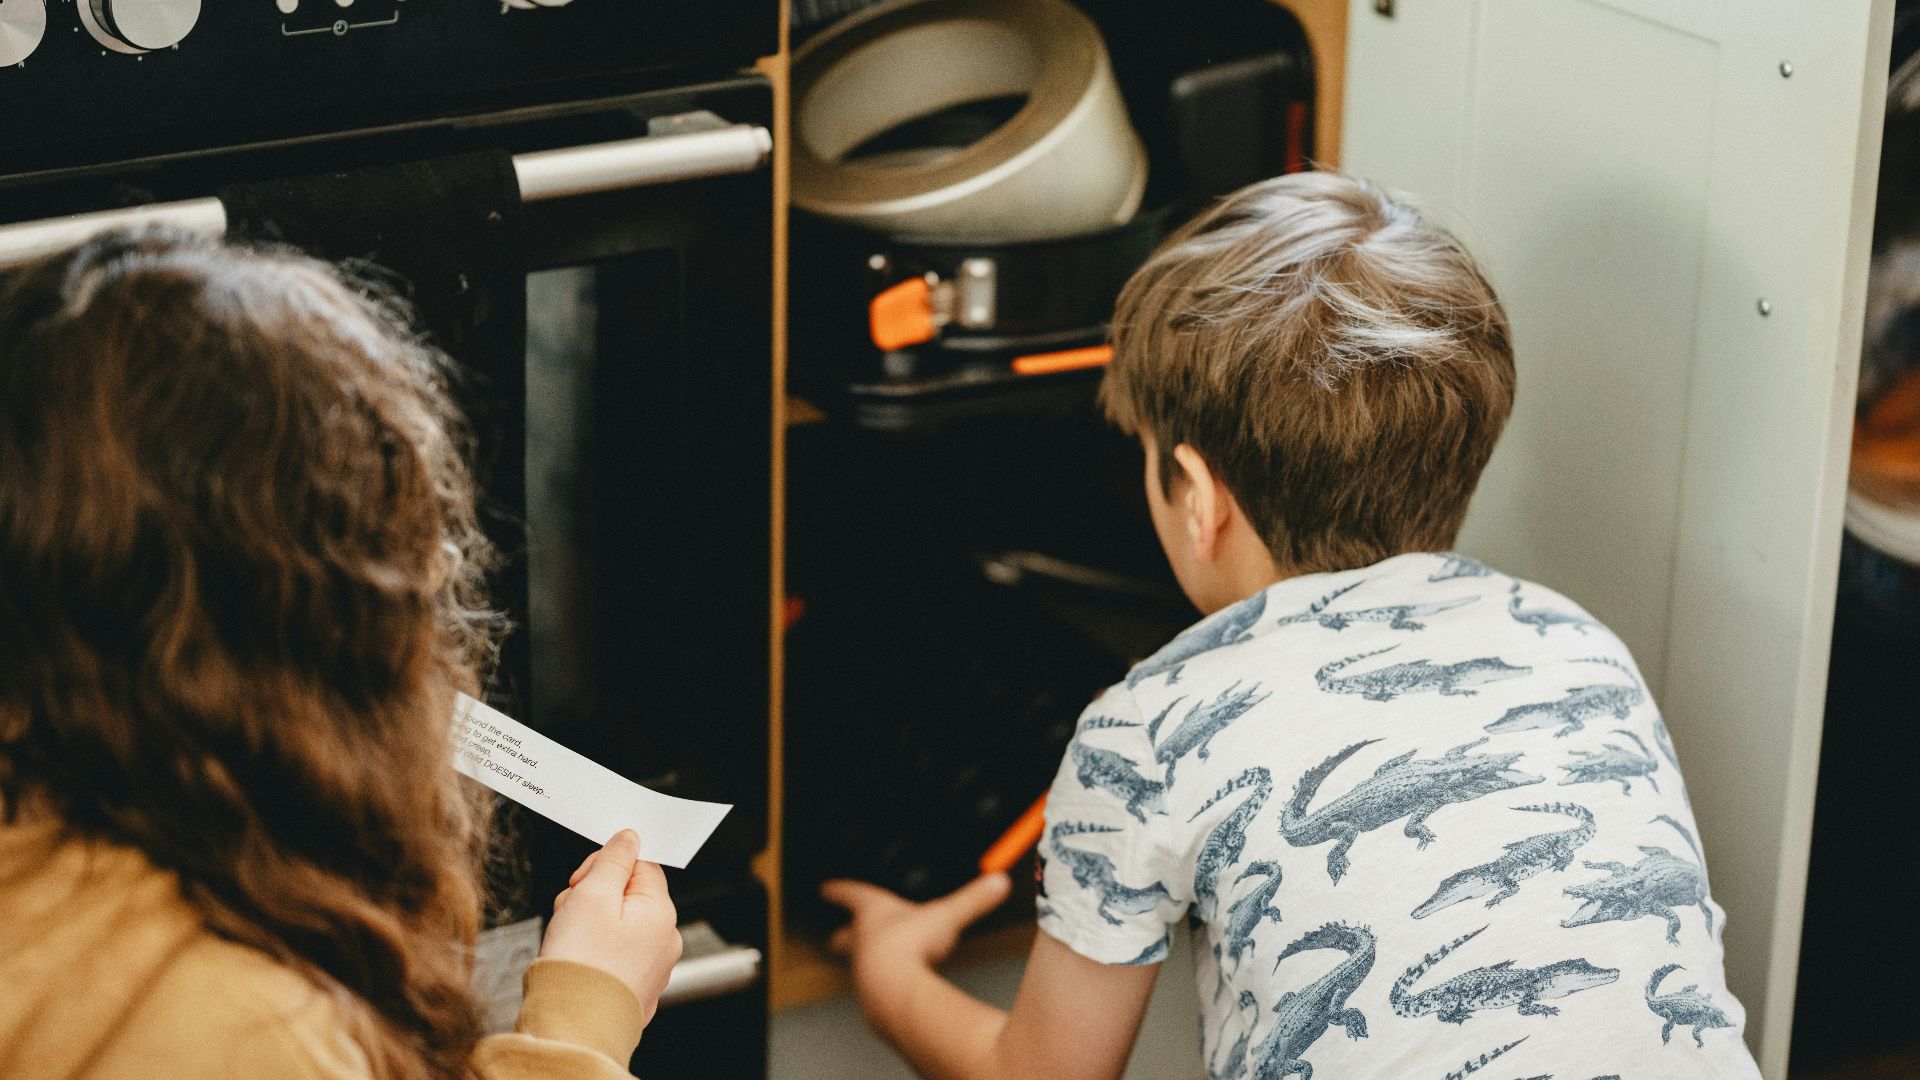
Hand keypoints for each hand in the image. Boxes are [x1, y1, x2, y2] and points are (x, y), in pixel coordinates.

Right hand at [540, 829, 681, 1023]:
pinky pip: (611, 954)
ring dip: (587, 923)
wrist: (572, 1028)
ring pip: (615, 924)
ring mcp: (650, 967)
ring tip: (569, 941)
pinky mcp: (631, 988)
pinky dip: (591, 952)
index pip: (641, 865)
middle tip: (571, 912)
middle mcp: (664, 940)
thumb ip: (613, 860)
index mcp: (660, 912)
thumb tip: (629, 838)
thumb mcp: (593, 894)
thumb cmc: (581, 964)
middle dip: (592, 896)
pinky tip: (576, 961)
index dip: (606, 865)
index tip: (581, 880)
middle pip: (626, 894)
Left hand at [820, 874, 1011, 989]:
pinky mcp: (874, 995)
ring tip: (875, 966)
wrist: (893, 988)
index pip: (851, 894)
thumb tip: (999, 881)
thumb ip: (973, 900)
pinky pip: (877, 988)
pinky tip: (899, 991)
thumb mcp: (947, 915)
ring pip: (860, 964)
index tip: (824, 888)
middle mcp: (864, 941)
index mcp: (874, 912)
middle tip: (833, 939)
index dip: (840, 890)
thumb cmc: (910, 947)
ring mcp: (864, 970)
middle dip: (842, 936)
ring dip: (865, 962)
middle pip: (847, 936)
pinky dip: (884, 986)